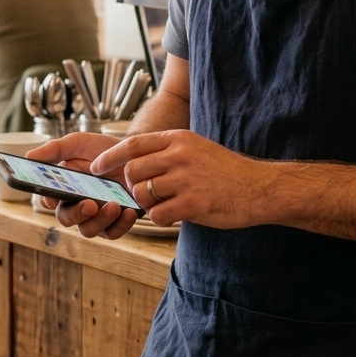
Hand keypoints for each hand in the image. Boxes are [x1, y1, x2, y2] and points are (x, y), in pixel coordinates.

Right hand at [27, 134, 138, 239]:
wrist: (134, 153)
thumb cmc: (102, 149)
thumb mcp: (78, 143)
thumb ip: (54, 149)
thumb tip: (28, 157)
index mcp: (62, 187)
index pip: (47, 199)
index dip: (48, 200)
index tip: (54, 197)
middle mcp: (75, 205)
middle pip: (66, 218)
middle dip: (76, 213)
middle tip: (90, 204)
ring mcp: (94, 216)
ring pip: (88, 230)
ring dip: (100, 221)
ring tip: (113, 205)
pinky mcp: (114, 222)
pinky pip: (112, 232)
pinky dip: (120, 225)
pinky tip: (128, 211)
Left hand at [93, 129, 270, 228]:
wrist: (259, 188)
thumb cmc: (225, 170)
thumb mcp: (196, 148)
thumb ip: (167, 151)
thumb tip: (132, 161)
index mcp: (179, 138)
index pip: (133, 144)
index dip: (109, 156)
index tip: (95, 167)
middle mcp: (180, 155)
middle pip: (132, 171)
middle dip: (132, 186)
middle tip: (145, 194)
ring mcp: (186, 179)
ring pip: (142, 194)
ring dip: (148, 204)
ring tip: (166, 203)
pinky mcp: (194, 203)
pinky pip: (158, 214)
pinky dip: (161, 218)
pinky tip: (177, 214)